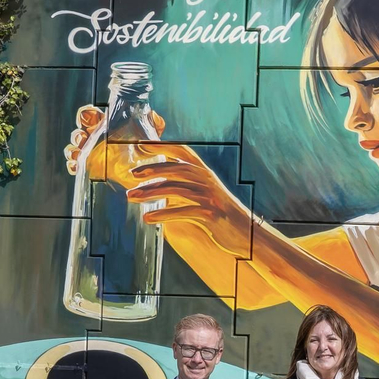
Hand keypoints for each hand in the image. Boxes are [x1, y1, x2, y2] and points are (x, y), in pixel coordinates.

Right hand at [65, 105, 176, 181]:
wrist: (148, 171)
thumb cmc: (148, 147)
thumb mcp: (152, 134)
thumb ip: (154, 123)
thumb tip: (154, 117)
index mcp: (107, 125)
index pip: (90, 115)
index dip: (87, 115)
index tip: (93, 119)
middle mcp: (97, 138)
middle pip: (79, 132)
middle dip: (78, 134)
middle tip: (83, 138)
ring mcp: (93, 154)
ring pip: (74, 148)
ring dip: (73, 149)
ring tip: (78, 153)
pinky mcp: (92, 169)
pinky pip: (76, 166)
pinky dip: (72, 165)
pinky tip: (76, 167)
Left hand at [127, 158, 251, 256]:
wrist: (247, 233)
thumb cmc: (222, 214)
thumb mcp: (208, 193)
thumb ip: (188, 184)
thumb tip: (161, 181)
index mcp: (205, 172)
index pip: (182, 151)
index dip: (162, 146)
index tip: (142, 146)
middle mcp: (207, 181)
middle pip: (175, 169)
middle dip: (151, 170)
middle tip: (131, 175)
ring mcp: (209, 197)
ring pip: (175, 190)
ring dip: (150, 193)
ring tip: (131, 197)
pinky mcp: (210, 215)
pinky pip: (182, 212)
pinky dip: (163, 214)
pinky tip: (147, 218)